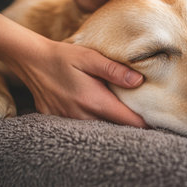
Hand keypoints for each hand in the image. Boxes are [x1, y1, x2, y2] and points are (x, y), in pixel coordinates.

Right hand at [10, 39, 146, 127]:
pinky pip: (81, 126)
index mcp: (93, 101)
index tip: (155, 119)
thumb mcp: (90, 57)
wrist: (31, 60)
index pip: (127, 121)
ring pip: (98, 129)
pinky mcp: (57, 120)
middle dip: (128, 124)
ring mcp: (67, 121)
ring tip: (122, 113)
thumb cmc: (63, 56)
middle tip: (142, 115)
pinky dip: (91, 121)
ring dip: (110, 124)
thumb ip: (114, 70)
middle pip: (114, 129)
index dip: (144, 122)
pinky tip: (95, 110)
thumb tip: (139, 81)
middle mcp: (81, 116)